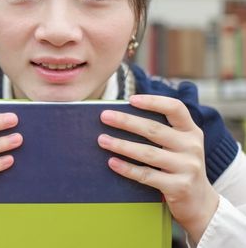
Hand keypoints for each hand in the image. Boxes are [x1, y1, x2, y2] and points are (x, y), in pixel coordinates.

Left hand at [97, 94, 218, 242]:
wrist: (200, 202)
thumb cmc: (179, 167)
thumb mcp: (179, 146)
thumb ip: (160, 132)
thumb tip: (120, 118)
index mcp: (191, 131)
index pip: (176, 108)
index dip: (154, 101)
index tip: (131, 99)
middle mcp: (192, 146)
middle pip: (155, 130)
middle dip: (126, 121)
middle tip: (104, 116)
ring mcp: (187, 167)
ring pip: (148, 153)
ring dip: (121, 145)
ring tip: (102, 140)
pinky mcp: (179, 187)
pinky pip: (147, 175)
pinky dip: (127, 168)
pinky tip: (112, 162)